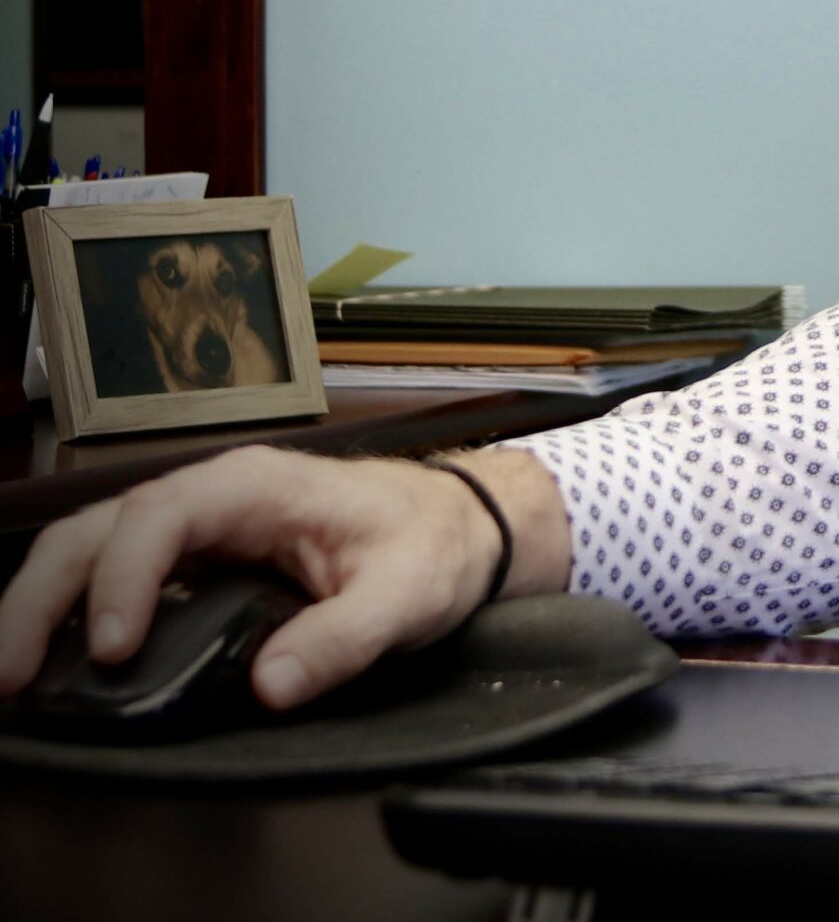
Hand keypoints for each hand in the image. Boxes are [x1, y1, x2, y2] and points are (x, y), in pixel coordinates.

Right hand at [0, 444, 566, 711]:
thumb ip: (346, 636)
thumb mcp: (408, 592)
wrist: (461, 525)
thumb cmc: (434, 542)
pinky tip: (54, 665)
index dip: (125, 578)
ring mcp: (202, 526)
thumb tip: (274, 684)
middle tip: (13, 674)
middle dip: (43, 594)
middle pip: (101, 528)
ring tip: (13, 677)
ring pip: (95, 547)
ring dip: (43, 604)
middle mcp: (218, 496)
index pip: (163, 516)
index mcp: (261, 486)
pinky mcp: (199, 560)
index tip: (112, 648)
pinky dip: (73, 613)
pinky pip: (119, 575)